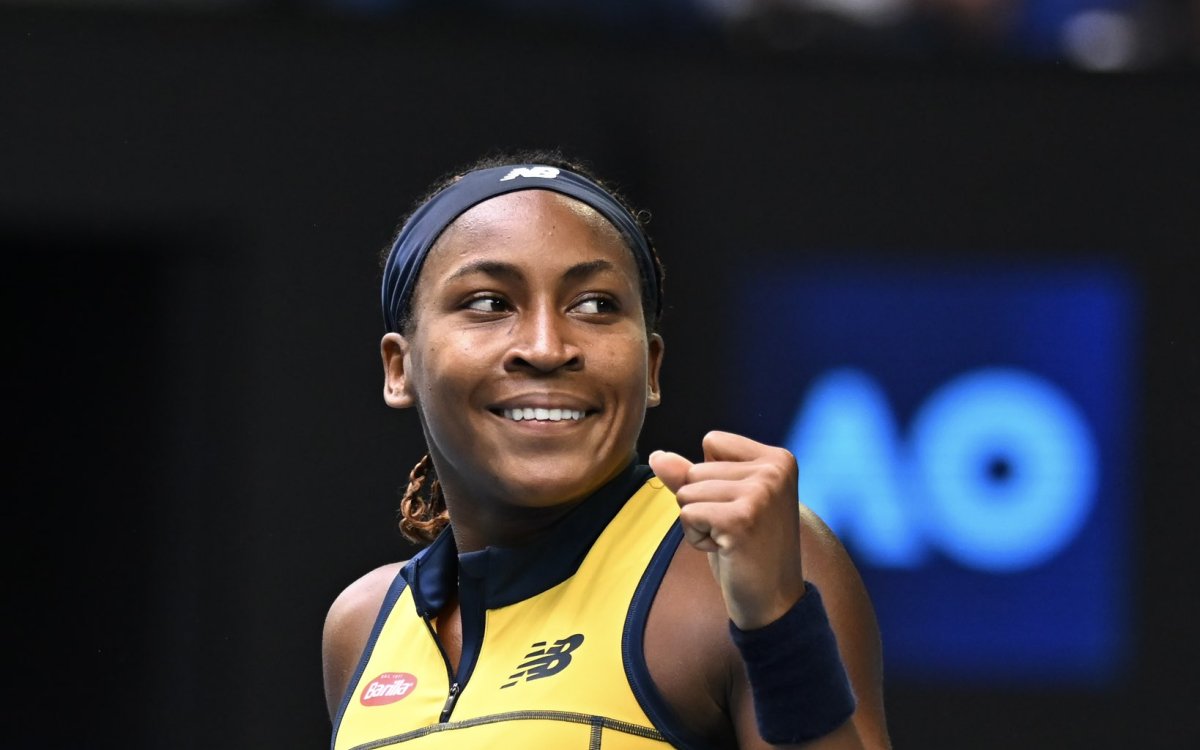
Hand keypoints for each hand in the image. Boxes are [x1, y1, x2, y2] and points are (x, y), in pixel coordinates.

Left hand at [649, 431, 806, 629]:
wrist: (773, 601)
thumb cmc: (748, 549)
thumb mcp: (722, 502)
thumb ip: (690, 474)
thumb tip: (656, 456)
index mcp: (777, 459)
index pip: (712, 441)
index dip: (712, 477)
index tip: (740, 507)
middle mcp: (774, 470)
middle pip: (696, 468)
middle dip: (703, 502)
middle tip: (736, 530)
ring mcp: (760, 494)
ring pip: (687, 492)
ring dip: (698, 522)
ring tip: (730, 540)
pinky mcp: (740, 519)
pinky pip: (687, 514)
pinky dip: (696, 537)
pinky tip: (725, 550)